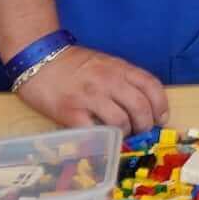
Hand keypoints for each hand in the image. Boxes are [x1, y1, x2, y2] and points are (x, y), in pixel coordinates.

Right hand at [15, 44, 168, 133]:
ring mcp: (89, 97)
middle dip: (145, 125)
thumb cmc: (73, 63)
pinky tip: (100, 140)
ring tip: (121, 136)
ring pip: (120, 122)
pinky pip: (93, 131)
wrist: (38, 59)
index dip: (160, 105)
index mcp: (119, 68)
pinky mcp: (70, 112)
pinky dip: (100, 140)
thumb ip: (122, 78)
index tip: (161, 118)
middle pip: (140, 107)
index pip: (151, 86)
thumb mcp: (105, 63)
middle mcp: (108, 82)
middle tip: (141, 132)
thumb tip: (141, 102)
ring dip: (125, 134)